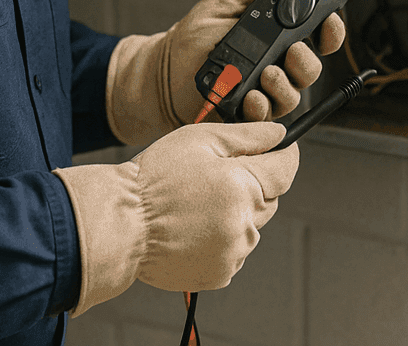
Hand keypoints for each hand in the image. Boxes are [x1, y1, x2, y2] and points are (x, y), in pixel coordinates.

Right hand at [54, 121, 297, 311]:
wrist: (120, 225)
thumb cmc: (153, 180)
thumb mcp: (200, 140)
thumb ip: (247, 136)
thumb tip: (278, 134)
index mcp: (243, 187)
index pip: (286, 170)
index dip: (284, 155)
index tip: (278, 149)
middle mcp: (244, 225)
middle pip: (271, 198)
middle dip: (253, 184)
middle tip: (215, 176)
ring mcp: (234, 253)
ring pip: (252, 225)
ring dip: (237, 212)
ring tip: (197, 204)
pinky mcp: (220, 273)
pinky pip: (235, 249)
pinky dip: (222, 237)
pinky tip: (194, 226)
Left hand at [106, 0, 346, 144]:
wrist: (163, 72)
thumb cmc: (191, 38)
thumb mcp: (220, 3)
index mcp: (277, 37)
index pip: (317, 35)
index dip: (330, 30)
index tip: (327, 22)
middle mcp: (277, 64)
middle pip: (311, 67)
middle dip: (307, 60)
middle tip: (293, 51)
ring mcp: (264, 90)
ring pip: (294, 94)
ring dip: (285, 84)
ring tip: (267, 74)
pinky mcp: (248, 112)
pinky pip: (266, 117)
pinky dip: (262, 107)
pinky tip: (252, 96)